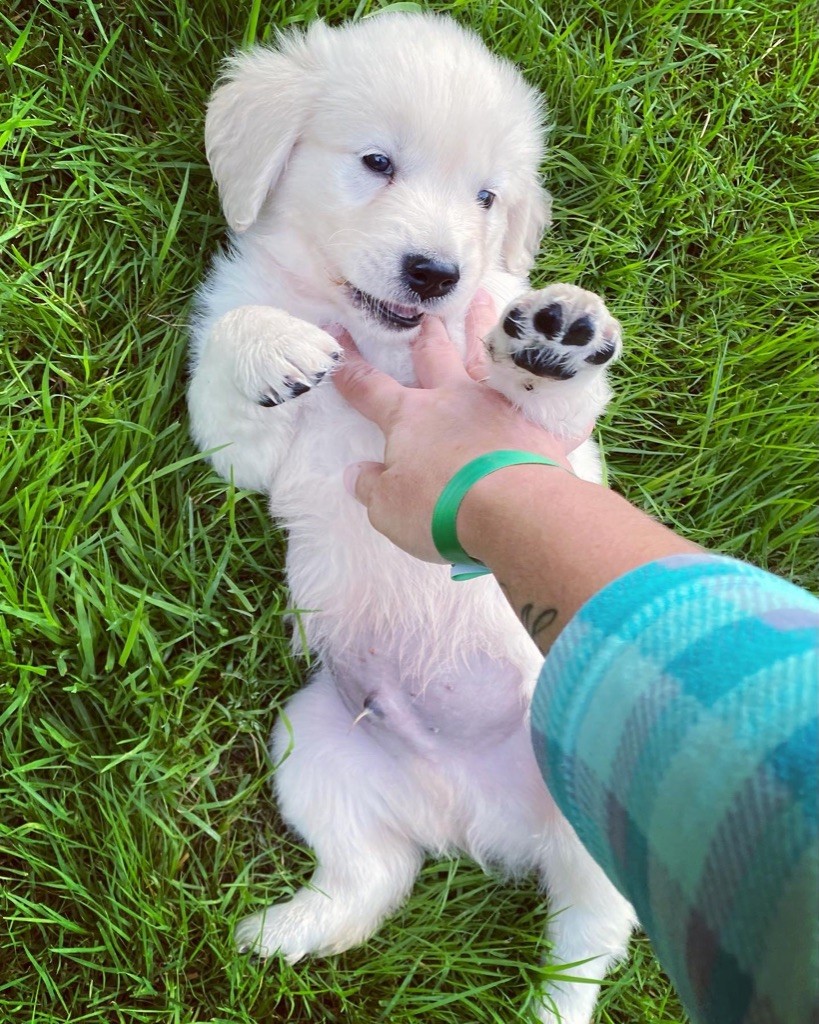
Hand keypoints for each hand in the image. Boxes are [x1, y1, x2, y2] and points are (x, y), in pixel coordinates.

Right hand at [333, 291, 587, 562]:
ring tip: (483, 297)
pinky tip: (565, 367)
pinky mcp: (537, 421)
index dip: (349, 366)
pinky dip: (553, 379)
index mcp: (409, 417)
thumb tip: (357, 473)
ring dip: (480, 326)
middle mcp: (453, 398)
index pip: (369, 387)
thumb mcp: (389, 507)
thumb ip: (372, 487)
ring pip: (485, 356)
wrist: (511, 509)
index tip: (336, 335)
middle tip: (423, 307)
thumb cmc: (441, 509)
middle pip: (433, 356)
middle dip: (423, 332)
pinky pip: (545, 395)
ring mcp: (498, 403)